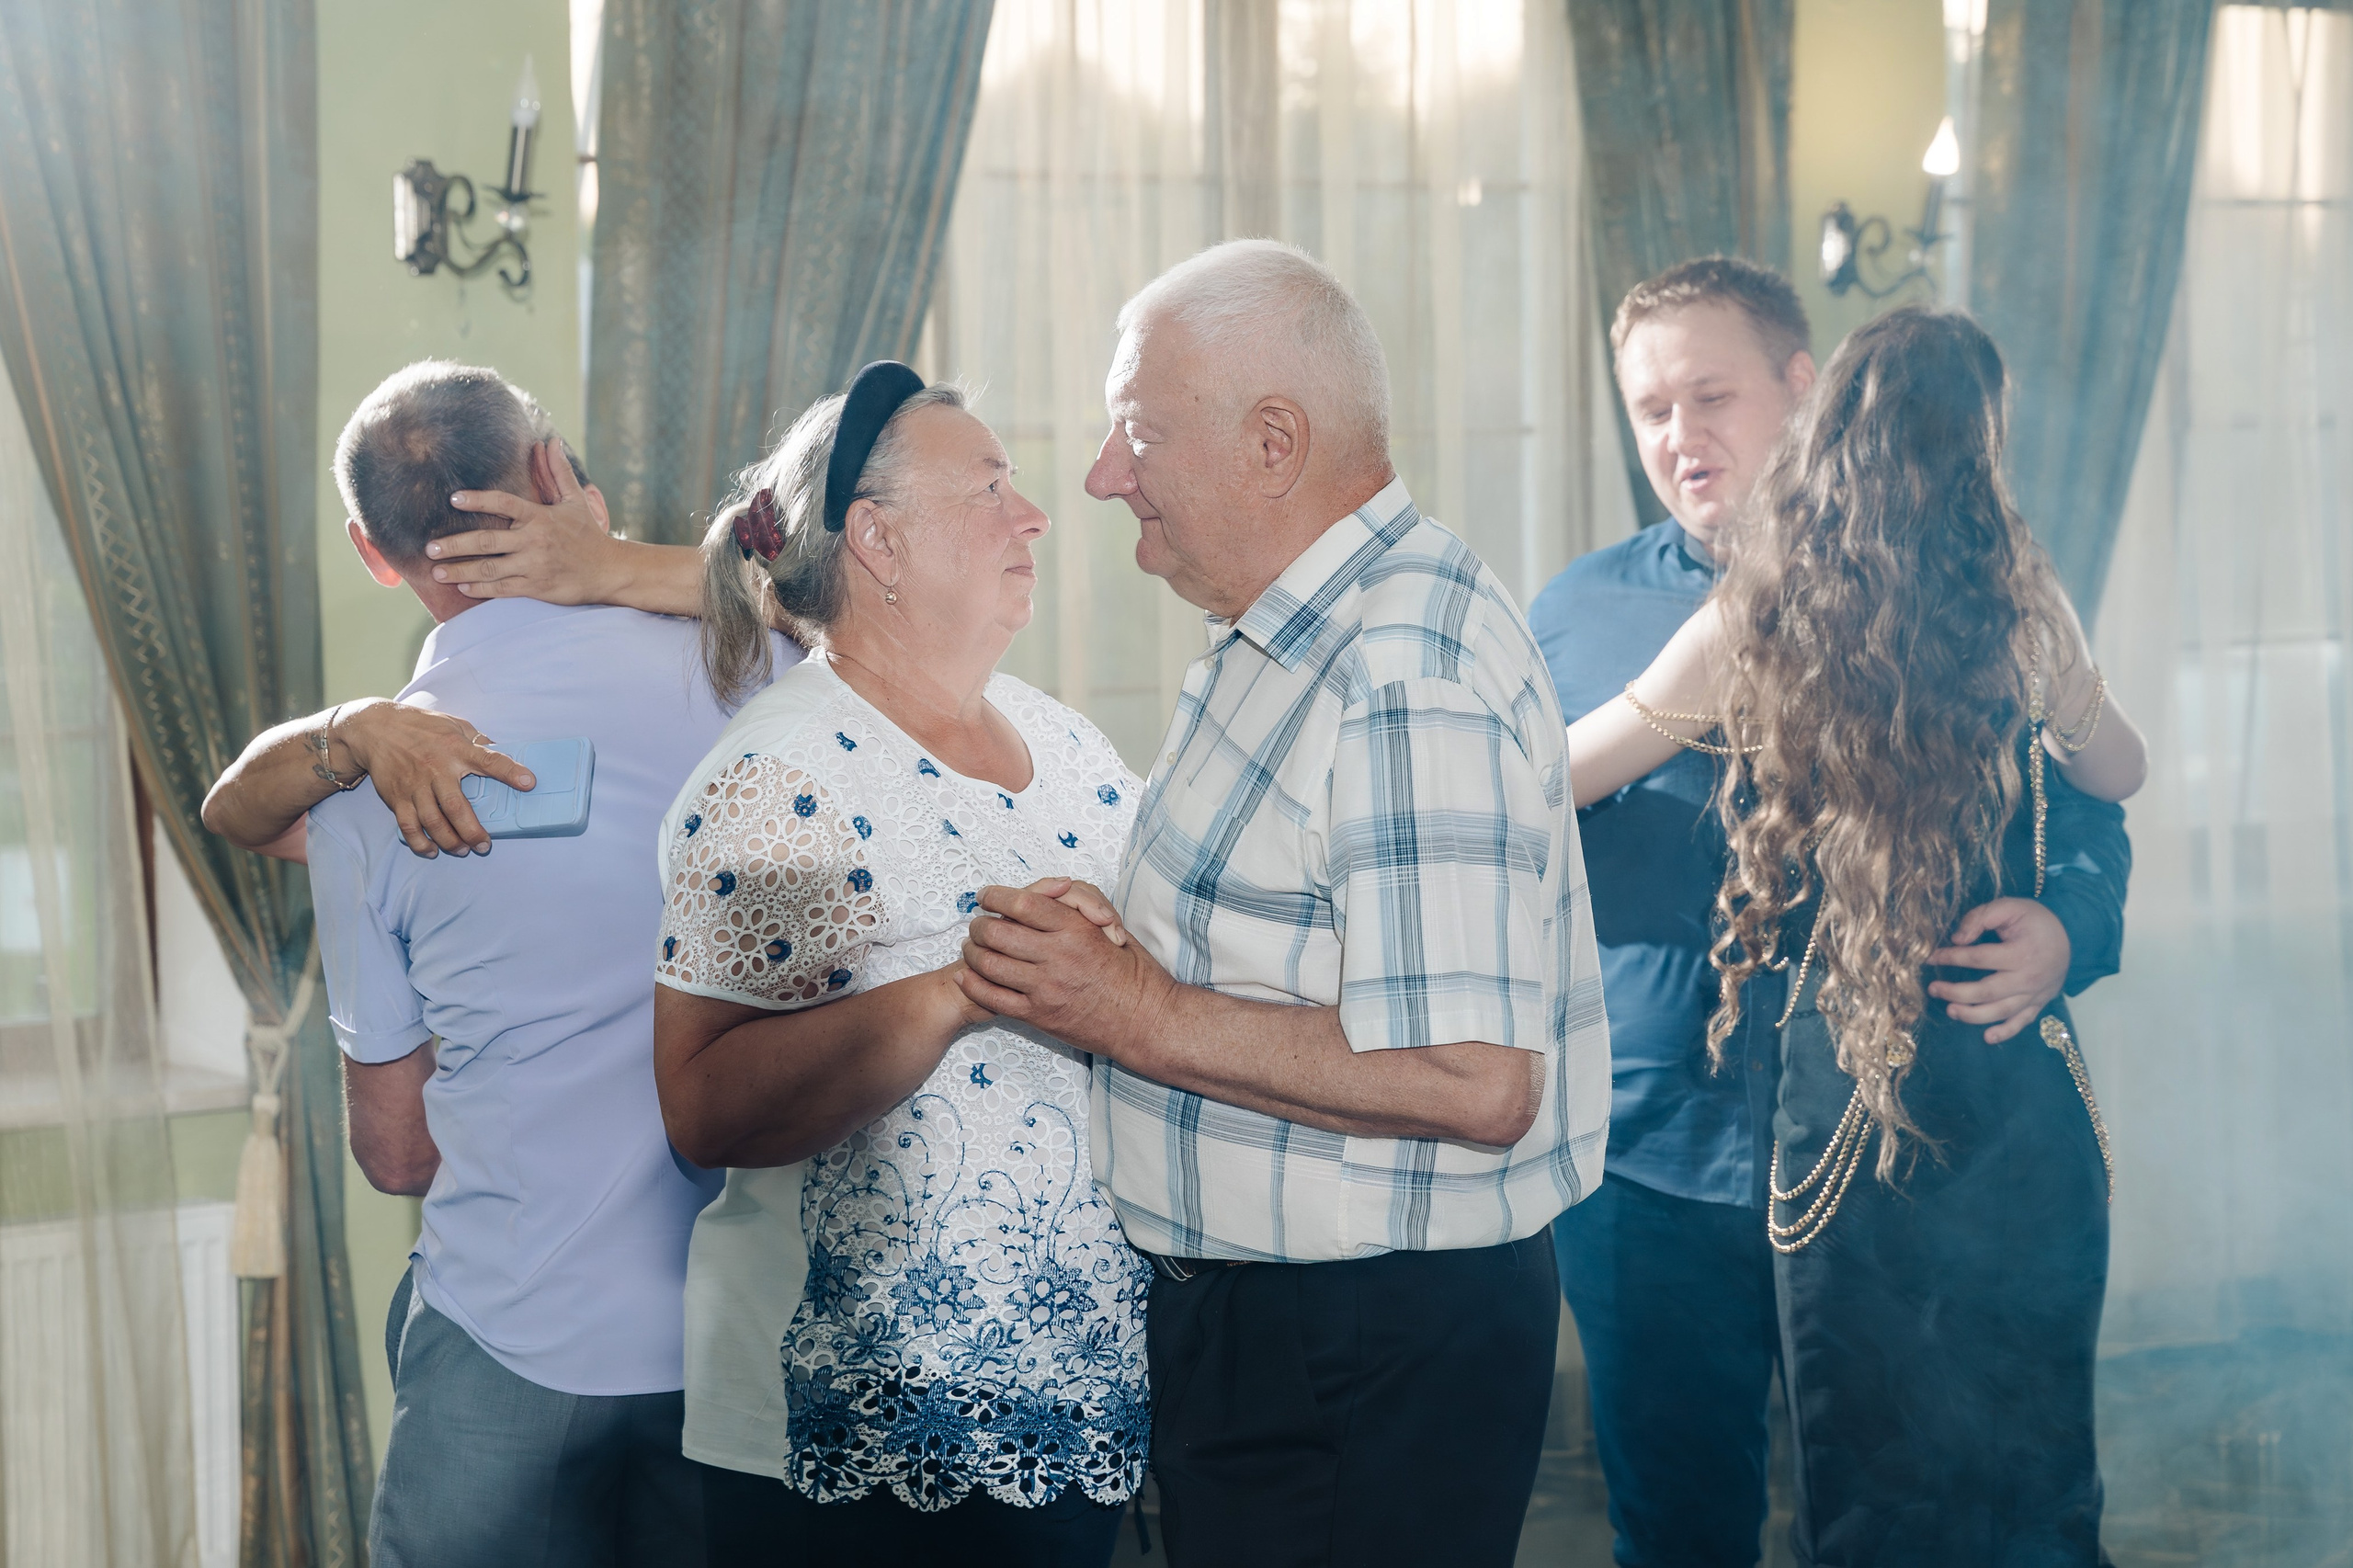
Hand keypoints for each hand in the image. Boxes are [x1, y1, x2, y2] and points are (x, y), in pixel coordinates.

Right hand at [340, 699, 535, 857]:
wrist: (375, 728)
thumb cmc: (421, 726)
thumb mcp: (454, 724)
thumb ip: (478, 740)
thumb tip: (501, 752)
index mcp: (455, 748)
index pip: (488, 760)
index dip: (509, 771)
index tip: (528, 783)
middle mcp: (435, 769)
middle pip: (456, 806)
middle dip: (472, 831)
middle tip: (484, 845)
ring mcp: (414, 786)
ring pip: (433, 821)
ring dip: (449, 841)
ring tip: (463, 850)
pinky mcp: (396, 798)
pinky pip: (408, 826)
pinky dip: (420, 843)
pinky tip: (432, 850)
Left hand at [432, 439, 622, 603]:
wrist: (609, 571)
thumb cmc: (588, 534)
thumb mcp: (575, 500)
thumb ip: (558, 472)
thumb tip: (550, 441)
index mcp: (539, 517)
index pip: (503, 504)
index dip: (478, 500)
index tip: (454, 499)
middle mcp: (533, 541)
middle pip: (486, 542)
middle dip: (454, 545)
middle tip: (430, 548)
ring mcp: (534, 566)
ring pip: (489, 569)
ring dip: (460, 571)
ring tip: (437, 572)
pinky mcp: (537, 587)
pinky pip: (503, 589)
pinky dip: (481, 588)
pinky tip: (463, 587)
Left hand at [958, 882, 1174, 1060]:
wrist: (1146, 1023)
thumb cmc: (1135, 976)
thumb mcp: (1114, 931)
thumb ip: (1082, 909)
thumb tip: (1052, 894)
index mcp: (1076, 930)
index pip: (1022, 904)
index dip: (996, 896)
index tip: (986, 895)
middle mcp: (1057, 956)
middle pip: (998, 932)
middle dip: (980, 925)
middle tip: (977, 924)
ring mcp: (1045, 988)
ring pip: (990, 964)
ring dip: (974, 953)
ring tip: (971, 948)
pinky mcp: (1039, 1015)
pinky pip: (995, 998)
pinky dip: (974, 985)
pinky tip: (966, 976)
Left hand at [1927, 897, 2070, 1043]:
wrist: (2072, 935)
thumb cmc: (2036, 920)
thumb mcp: (2009, 907)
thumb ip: (1981, 918)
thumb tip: (1957, 939)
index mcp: (2021, 953)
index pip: (1979, 958)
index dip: (1952, 958)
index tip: (1932, 957)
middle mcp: (2028, 978)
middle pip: (1986, 991)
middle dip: (1956, 992)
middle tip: (1933, 989)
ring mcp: (2035, 994)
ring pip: (2001, 1011)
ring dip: (1972, 1015)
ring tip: (1950, 1010)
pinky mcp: (2039, 1003)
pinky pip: (2022, 1022)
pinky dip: (2005, 1032)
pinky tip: (1987, 1038)